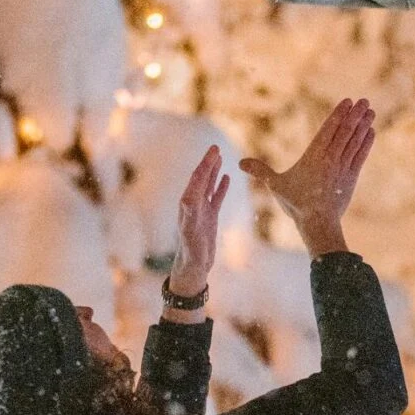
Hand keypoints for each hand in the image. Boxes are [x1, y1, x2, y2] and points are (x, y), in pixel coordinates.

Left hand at [166, 144, 228, 311]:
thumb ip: (189, 217)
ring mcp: (201, 211)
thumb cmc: (191, 252)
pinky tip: (226, 178)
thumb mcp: (190, 234)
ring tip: (219, 157)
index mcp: (188, 205)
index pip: (197, 179)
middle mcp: (193, 205)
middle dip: (208, 163)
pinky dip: (220, 187)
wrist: (194, 267)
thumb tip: (187, 199)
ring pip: (208, 186)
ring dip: (213, 171)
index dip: (205, 164)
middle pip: (201, 179)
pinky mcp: (209, 218)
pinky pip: (216, 198)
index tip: (213, 151)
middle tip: (215, 147)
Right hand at [241, 98, 375, 256]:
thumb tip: (239, 163)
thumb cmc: (296, 204)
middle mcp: (330, 158)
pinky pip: (360, 156)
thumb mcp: (275, 185)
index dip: (338, 114)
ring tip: (370, 111)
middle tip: (364, 101)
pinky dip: (366, 143)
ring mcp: (342, 167)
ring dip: (363, 125)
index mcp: (313, 156)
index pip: (328, 129)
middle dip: (355, 115)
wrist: (318, 222)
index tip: (347, 102)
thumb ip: (260, 171)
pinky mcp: (351, 178)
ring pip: (354, 141)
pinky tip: (371, 132)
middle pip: (345, 131)